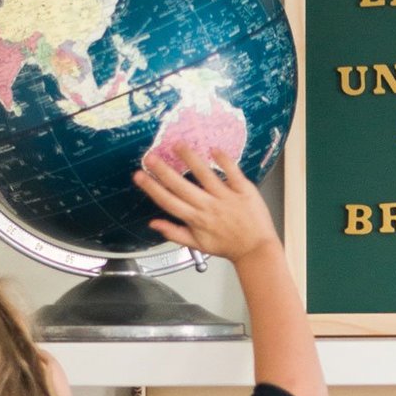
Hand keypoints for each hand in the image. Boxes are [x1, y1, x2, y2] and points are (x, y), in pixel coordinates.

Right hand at [134, 147, 279, 264]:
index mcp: (196, 220)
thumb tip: (153, 224)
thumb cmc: (227, 246)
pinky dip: (223, 160)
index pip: (168, 202)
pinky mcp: (244, 190)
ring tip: (178, 145)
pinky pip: (232, 172)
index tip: (139, 175)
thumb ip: (174, 233)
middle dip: (163, 171)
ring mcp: (226, 197)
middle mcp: (208, 207)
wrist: (256, 249)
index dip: (152, 188)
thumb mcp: (198, 245)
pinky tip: (213, 149)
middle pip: (181, 186)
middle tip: (150, 157)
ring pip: (205, 175)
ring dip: (190, 159)